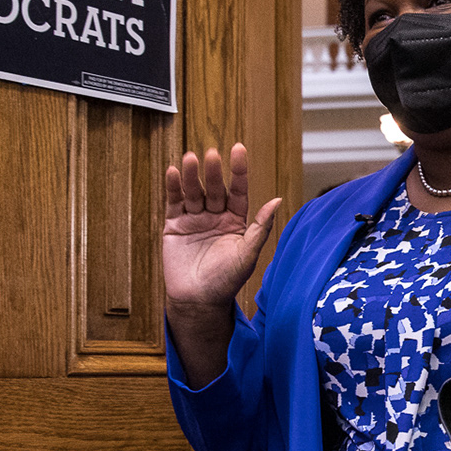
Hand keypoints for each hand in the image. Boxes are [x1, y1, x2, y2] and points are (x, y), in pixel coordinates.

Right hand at [163, 144, 282, 315]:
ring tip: (190, 159)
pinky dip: (173, 188)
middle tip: (211, 154)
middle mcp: (216, 216)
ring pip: (194, 192)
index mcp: (236, 221)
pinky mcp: (175, 226)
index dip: (238, 171)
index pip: (238, 190)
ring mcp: (195, 219)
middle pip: (215, 188)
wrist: (198, 301)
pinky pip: (174, 202)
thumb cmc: (226, 281)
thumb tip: (277, 201)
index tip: (238, 149)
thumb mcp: (247, 254)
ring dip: (191, 175)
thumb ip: (260, 228)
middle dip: (213, 172)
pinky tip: (174, 172)